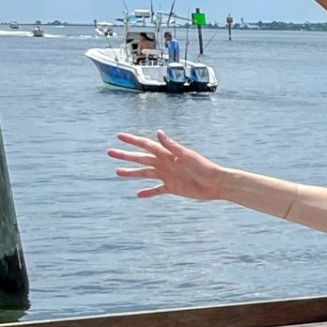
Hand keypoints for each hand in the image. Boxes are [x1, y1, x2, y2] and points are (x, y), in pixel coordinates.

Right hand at [106, 131, 223, 200]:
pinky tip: (138, 194)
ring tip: (117, 172)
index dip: (132, 140)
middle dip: (125, 155)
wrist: (217, 184)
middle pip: (141, 158)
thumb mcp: (187, 156)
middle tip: (110, 152)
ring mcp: (167, 175)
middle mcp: (165, 163)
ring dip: (132, 173)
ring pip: (145, 173)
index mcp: (167, 154)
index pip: (146, 145)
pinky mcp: (172, 187)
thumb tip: (158, 132)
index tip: (119, 136)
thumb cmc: (204, 167)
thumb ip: (172, 146)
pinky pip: (157, 190)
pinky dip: (148, 192)